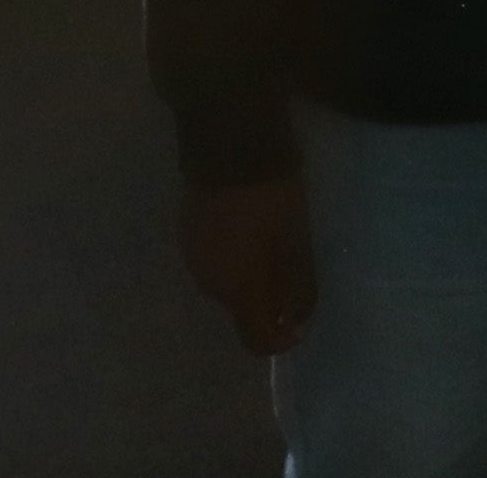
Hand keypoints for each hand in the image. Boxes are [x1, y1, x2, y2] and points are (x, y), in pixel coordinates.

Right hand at [175, 167, 315, 353]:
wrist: (229, 146)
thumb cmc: (272, 201)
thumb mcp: (299, 247)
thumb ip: (300, 292)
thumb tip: (296, 322)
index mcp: (239, 291)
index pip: (256, 340)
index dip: (280, 339)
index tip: (296, 320)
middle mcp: (210, 284)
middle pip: (240, 309)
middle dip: (264, 298)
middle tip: (286, 269)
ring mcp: (193, 257)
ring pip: (224, 283)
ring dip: (245, 275)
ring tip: (265, 243)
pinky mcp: (185, 233)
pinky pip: (211, 260)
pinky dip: (229, 255)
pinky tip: (243, 227)